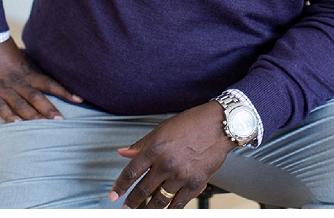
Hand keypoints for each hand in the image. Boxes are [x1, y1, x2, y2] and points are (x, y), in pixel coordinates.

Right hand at [0, 37, 81, 121]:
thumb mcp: (17, 56)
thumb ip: (27, 69)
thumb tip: (41, 76)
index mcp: (26, 71)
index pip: (49, 83)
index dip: (64, 92)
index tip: (79, 100)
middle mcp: (16, 81)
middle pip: (37, 97)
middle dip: (49, 110)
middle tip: (62, 122)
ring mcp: (1, 88)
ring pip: (20, 105)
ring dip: (33, 117)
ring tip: (45, 127)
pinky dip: (8, 116)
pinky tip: (17, 124)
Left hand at [110, 101, 237, 208]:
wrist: (219, 125)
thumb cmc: (191, 123)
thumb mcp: (162, 129)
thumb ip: (141, 144)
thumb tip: (123, 152)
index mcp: (155, 148)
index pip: (131, 172)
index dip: (120, 186)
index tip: (114, 195)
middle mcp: (166, 163)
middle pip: (143, 190)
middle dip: (132, 202)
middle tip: (126, 208)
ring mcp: (180, 175)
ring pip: (159, 200)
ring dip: (148, 209)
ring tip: (141, 212)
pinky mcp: (195, 183)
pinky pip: (179, 203)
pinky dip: (170, 209)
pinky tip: (164, 210)